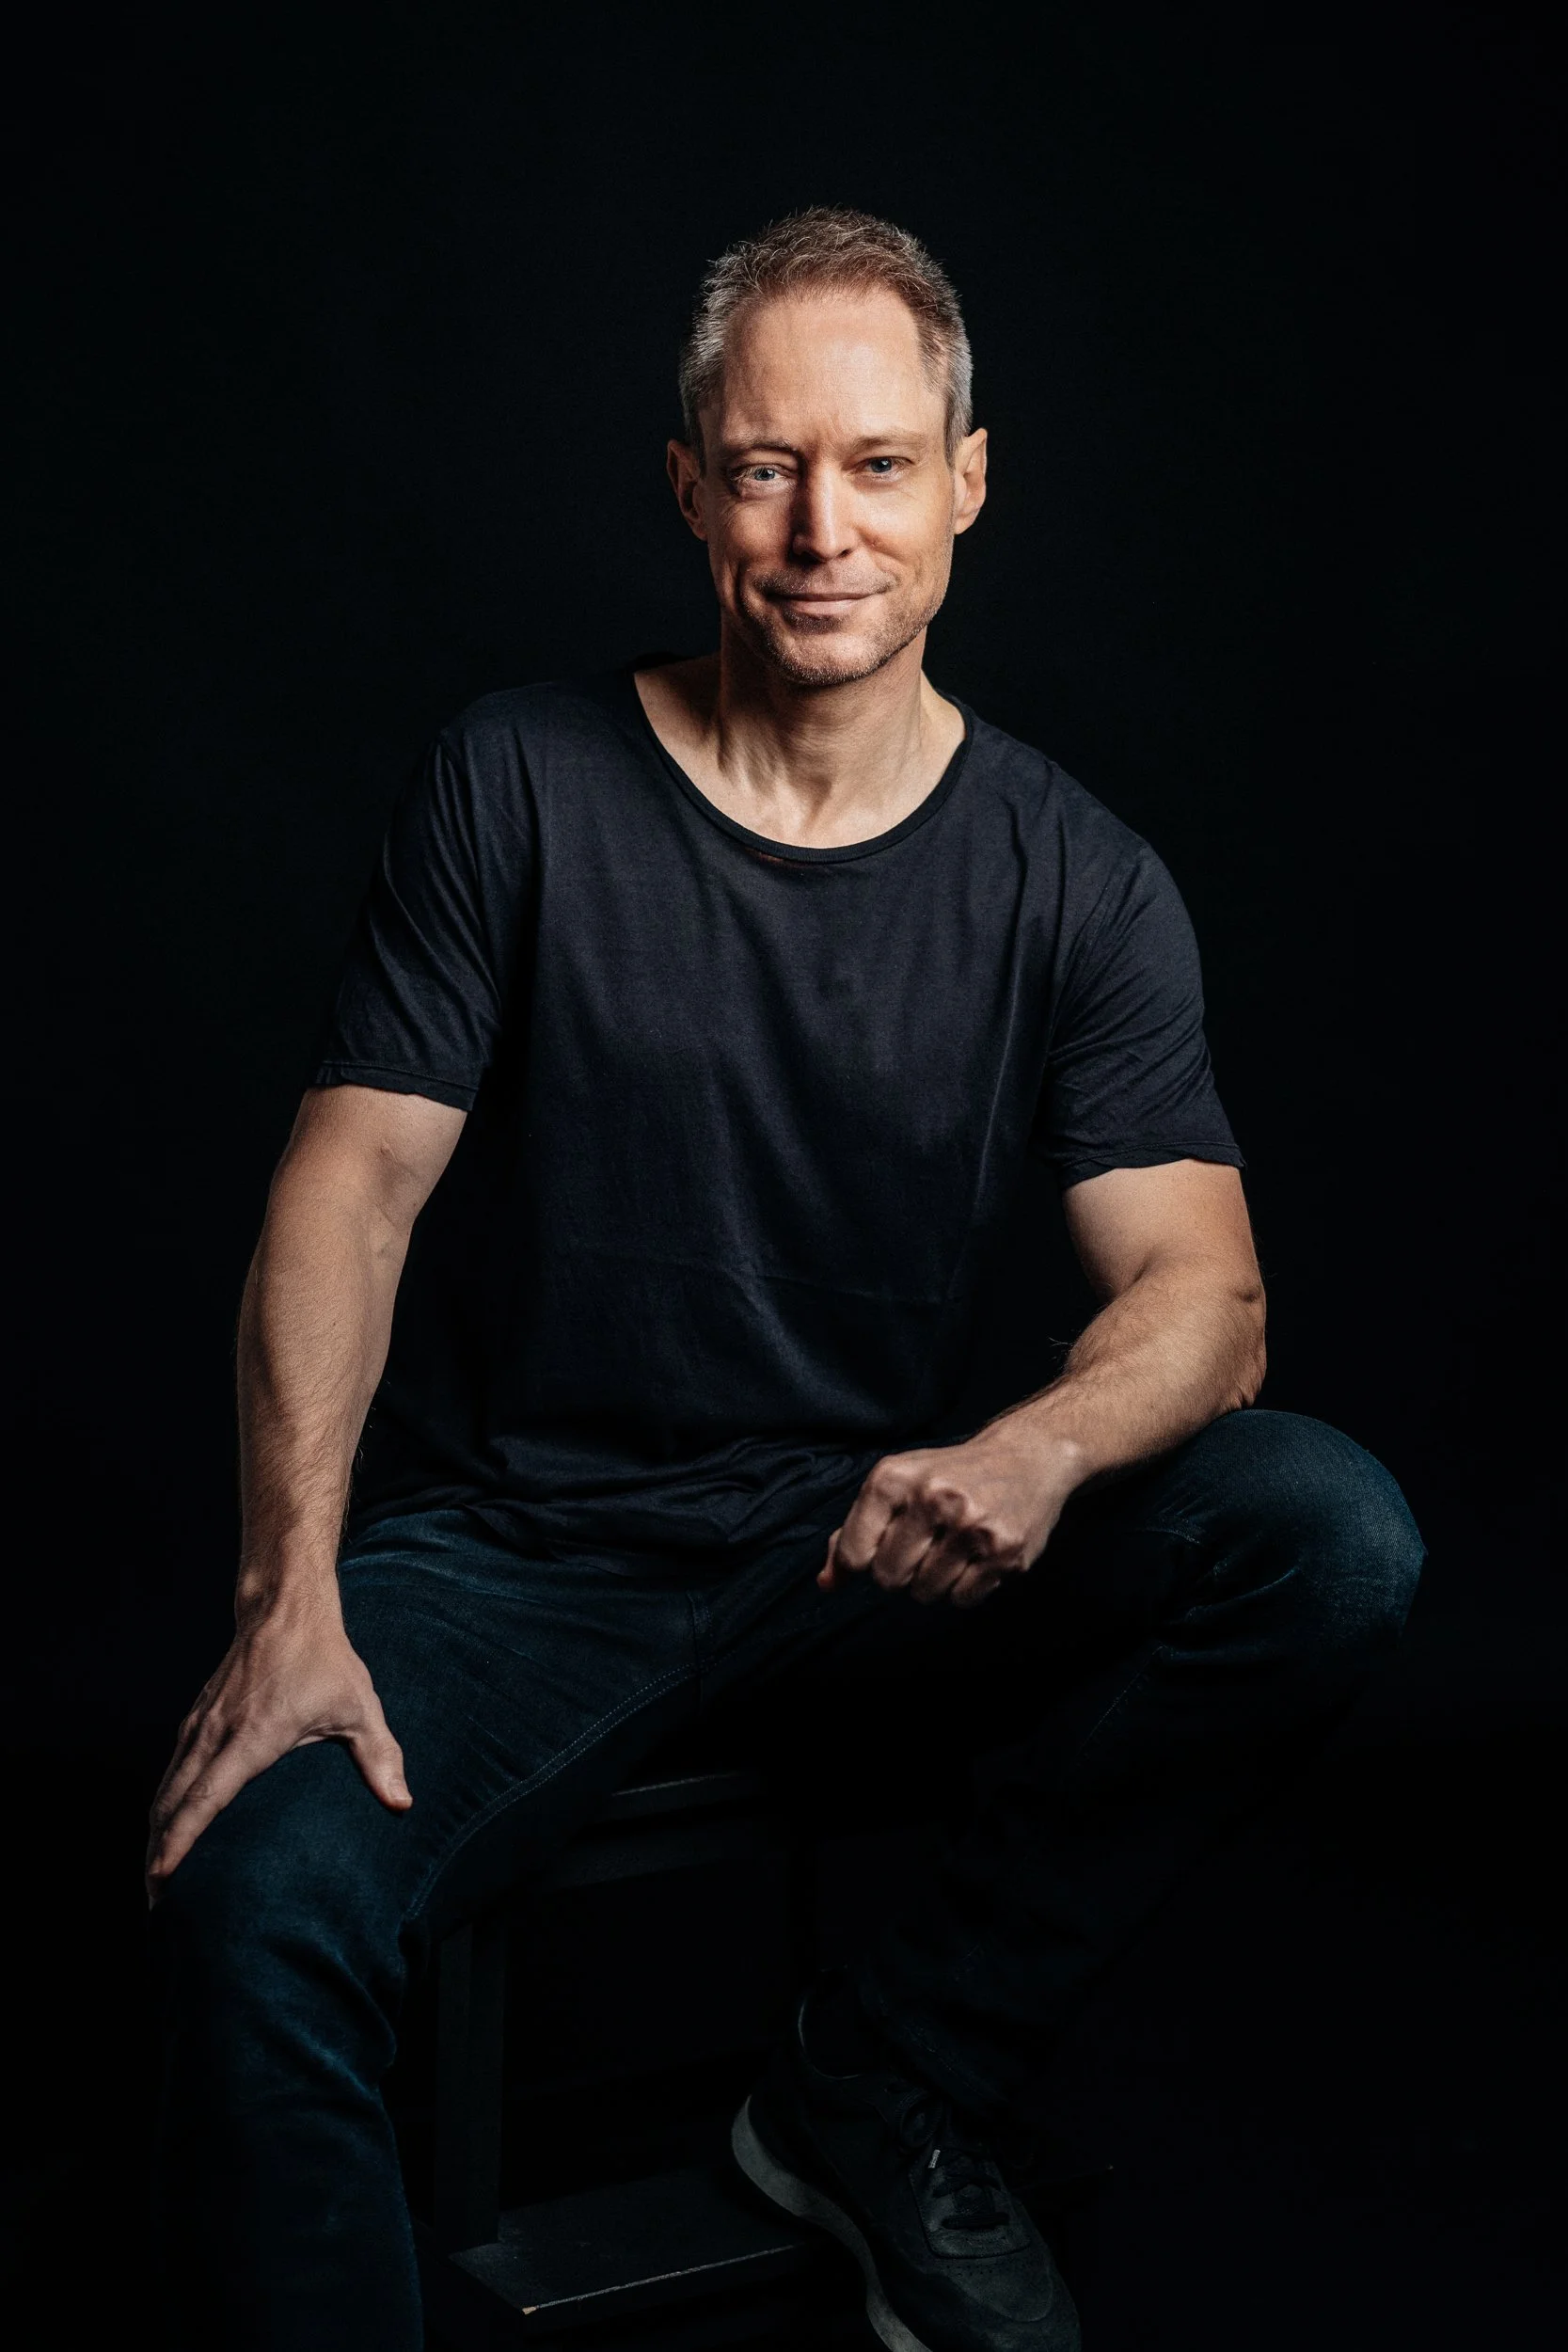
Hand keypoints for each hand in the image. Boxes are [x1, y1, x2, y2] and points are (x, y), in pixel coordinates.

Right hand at [146, 1584, 409, 1900]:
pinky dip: (162, 1804)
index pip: (205, 1798)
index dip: (180, 1841)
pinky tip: (165, 1828)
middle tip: (156, 1904)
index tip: (161, 1877)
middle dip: (157, 1855)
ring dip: (155, 1833)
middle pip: (171, 1803)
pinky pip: (170, 1770)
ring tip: (155, 1880)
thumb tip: (403, 1805)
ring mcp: (200, 1725)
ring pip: (165, 1788)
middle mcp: (216, 1733)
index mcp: (252, 1737)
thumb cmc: (325, 1660)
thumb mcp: (359, 1708)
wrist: (285, 1609)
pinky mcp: (196, 1719)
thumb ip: (379, 1758)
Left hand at [819, 1425, 1081, 1609]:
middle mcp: (933, 1498)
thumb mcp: (895, 1485)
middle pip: (889, 1579)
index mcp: (895, 1478)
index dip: (865, 1561)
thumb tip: (827, 1583)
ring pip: (926, 1593)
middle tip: (922, 1546)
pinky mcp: (1005, 1551)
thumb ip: (854, 1532)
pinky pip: (963, 1599)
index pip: (855, 1554)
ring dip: (933, 1582)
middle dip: (900, 1572)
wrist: (1026, 1459)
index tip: (883, 1546)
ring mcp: (973, 1526)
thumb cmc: (948, 1476)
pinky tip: (975, 1557)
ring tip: (950, 1549)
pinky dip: (964, 1587)